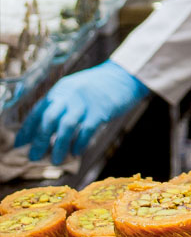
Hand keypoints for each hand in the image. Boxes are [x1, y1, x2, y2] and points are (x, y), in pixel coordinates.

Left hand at [15, 60, 149, 164]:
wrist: (124, 76)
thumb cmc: (99, 86)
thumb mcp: (75, 89)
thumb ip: (62, 104)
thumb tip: (46, 128)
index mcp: (60, 89)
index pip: (38, 111)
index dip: (27, 129)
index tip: (20, 144)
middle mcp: (70, 94)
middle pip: (48, 119)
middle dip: (38, 140)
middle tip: (34, 156)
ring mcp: (86, 102)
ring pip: (66, 127)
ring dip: (58, 146)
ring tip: (55, 160)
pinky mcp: (101, 110)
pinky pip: (86, 131)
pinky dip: (79, 143)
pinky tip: (76, 152)